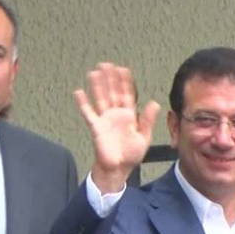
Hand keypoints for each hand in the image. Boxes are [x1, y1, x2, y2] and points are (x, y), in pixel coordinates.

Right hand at [73, 63, 160, 194]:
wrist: (118, 169)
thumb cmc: (130, 155)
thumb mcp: (144, 136)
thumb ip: (148, 120)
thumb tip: (155, 103)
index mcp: (129, 116)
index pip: (127, 94)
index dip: (125, 82)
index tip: (123, 70)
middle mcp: (116, 115)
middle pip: (112, 92)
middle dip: (110, 78)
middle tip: (107, 64)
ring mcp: (105, 120)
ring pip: (100, 98)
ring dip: (97, 86)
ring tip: (94, 72)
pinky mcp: (96, 127)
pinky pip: (88, 113)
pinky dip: (83, 103)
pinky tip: (79, 92)